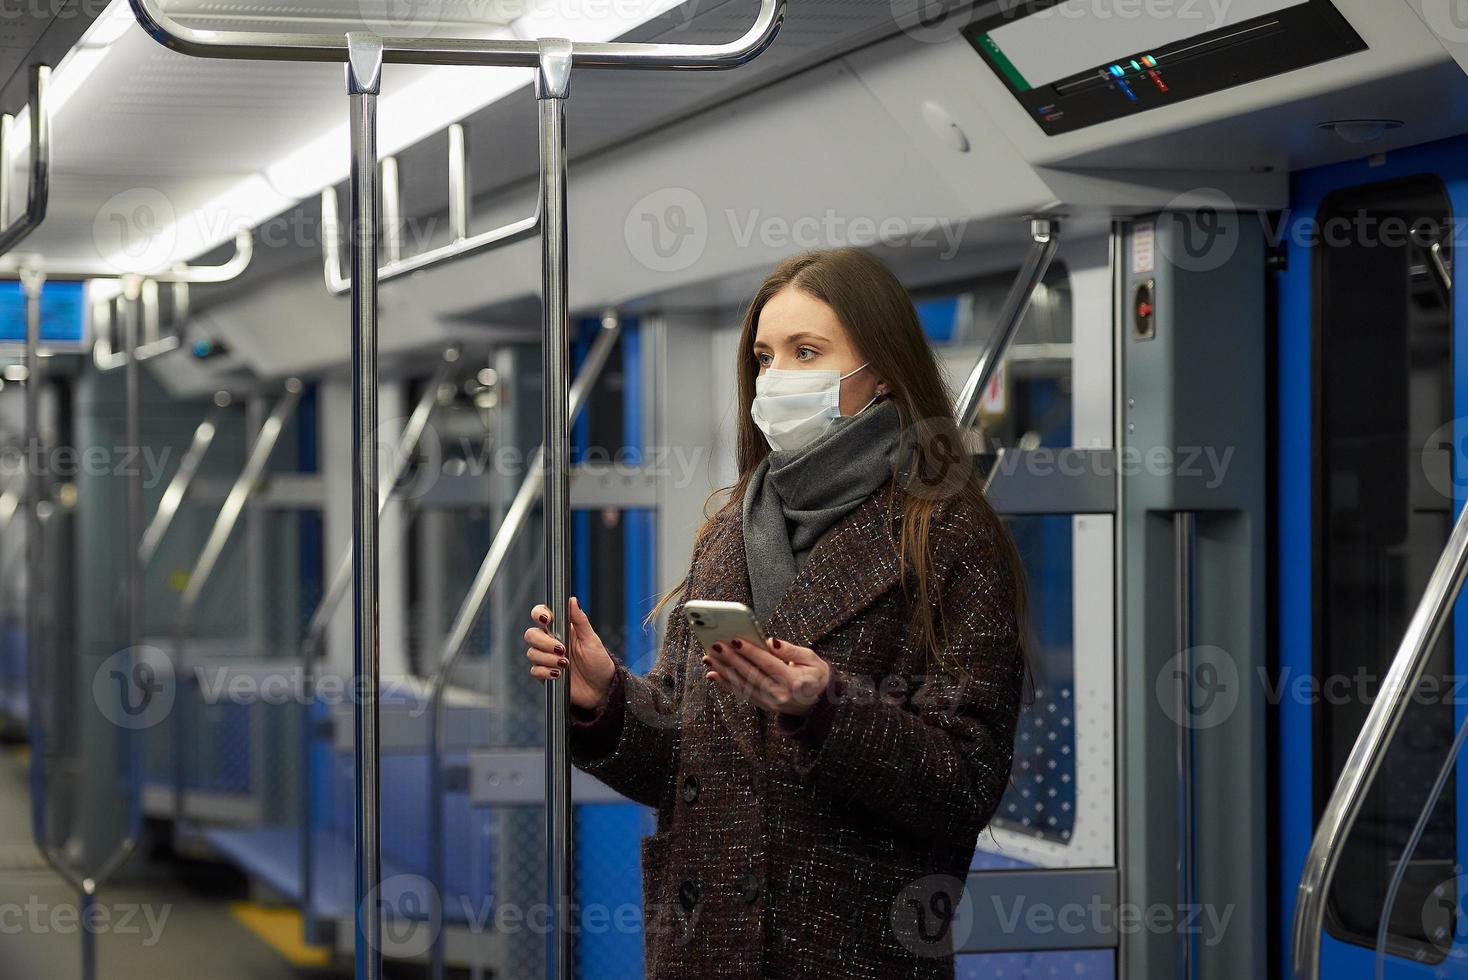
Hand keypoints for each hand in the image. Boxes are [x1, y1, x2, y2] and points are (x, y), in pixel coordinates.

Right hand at [525, 596, 616, 711]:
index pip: (541, 615)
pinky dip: (545, 672)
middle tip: (562, 649)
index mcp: (561, 629)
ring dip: (548, 659)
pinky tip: (559, 674)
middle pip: (531, 634)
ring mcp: (546, 658)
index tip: (547, 620)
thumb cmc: (599, 662)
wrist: (601, 689)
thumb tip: (572, 600)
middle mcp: (551, 642)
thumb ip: (580, 620)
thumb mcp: (592, 640)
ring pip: (532, 653)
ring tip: (565, 664)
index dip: (539, 614)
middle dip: (543, 642)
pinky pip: (535, 671)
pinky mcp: (545, 674)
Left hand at [702, 636, 829, 716]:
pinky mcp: (764, 706)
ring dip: (723, 671)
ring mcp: (771, 703)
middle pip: (751, 675)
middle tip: (715, 646)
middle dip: (731, 659)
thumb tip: (770, 642)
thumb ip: (790, 651)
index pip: (768, 664)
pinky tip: (713, 673)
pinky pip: (742, 693)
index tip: (735, 640)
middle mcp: (781, 695)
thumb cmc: (816, 675)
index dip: (750, 652)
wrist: (819, 704)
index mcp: (795, 682)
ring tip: (709, 657)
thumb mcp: (811, 659)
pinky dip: (726, 683)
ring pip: (743, 685)